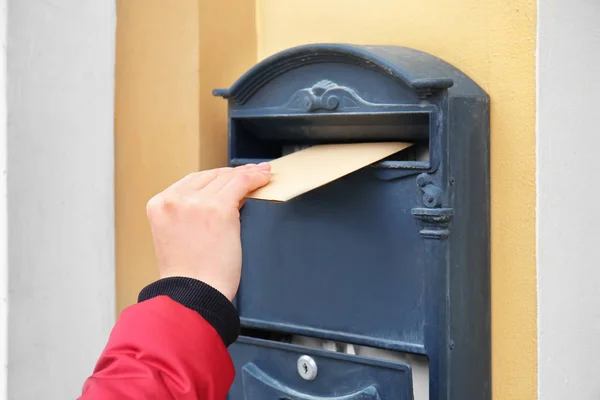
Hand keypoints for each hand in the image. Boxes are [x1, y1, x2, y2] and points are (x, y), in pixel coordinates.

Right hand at [146, 163, 270, 300]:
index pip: (191, 181)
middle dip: (232, 174)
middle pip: (210, 176)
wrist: (194, 294)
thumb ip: (190, 213)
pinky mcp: (219, 209)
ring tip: (262, 173)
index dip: (215, 177)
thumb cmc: (190, 275)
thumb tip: (223, 196)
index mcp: (158, 204)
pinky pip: (241, 184)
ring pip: (227, 178)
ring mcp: (196, 202)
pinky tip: (264, 178)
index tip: (231, 176)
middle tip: (251, 172)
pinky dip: (255, 178)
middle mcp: (174, 199)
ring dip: (248, 174)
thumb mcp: (177, 236)